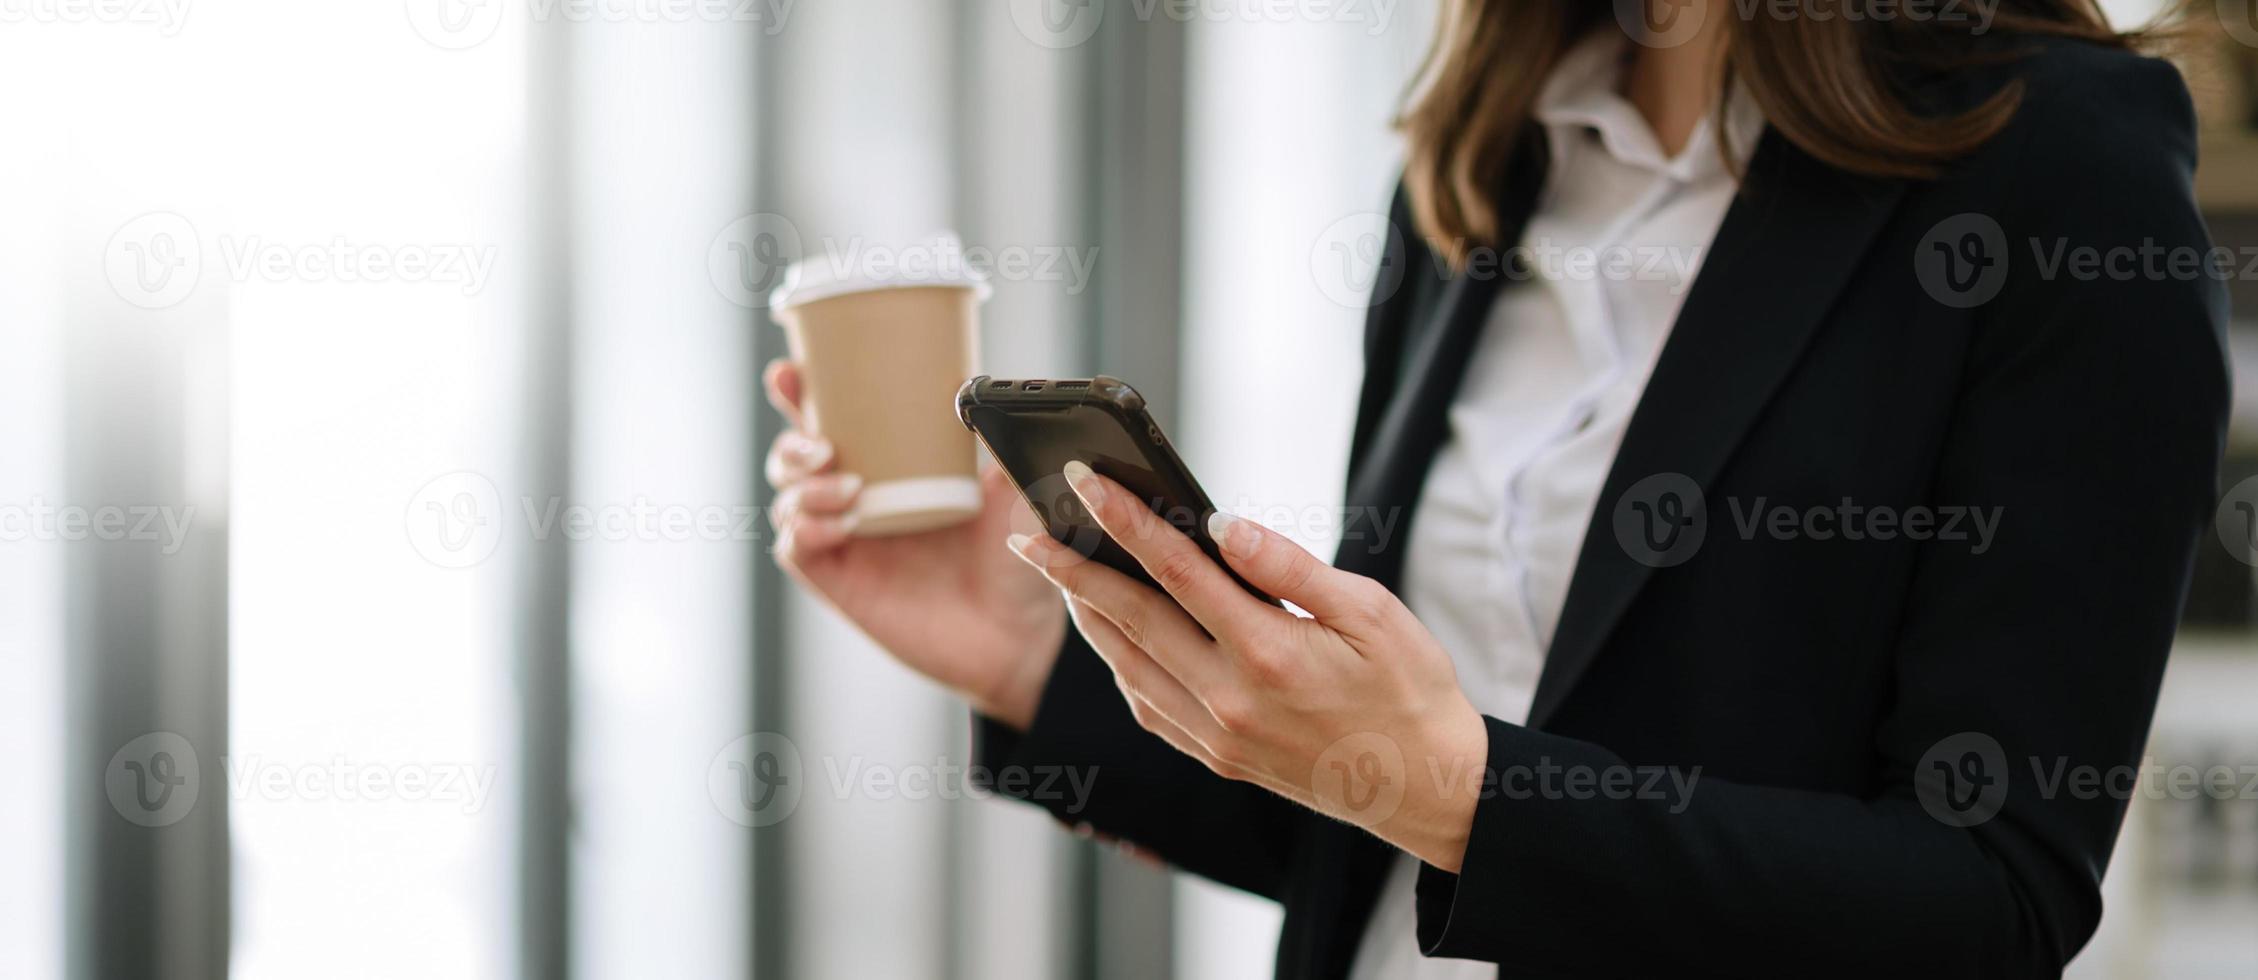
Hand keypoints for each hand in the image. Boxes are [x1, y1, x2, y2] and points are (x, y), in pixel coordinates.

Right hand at [764, 359, 1065, 728]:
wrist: (1015, 631)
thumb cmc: (1008, 558)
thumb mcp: (1005, 490)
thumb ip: (993, 443)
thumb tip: (980, 389)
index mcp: (886, 468)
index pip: (830, 422)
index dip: (799, 395)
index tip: (791, 374)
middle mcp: (855, 501)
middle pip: (792, 459)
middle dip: (792, 442)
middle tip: (823, 444)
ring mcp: (844, 543)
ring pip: (788, 500)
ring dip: (804, 486)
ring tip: (850, 486)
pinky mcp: (840, 583)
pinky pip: (797, 549)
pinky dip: (808, 530)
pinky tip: (844, 524)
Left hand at [1004, 462, 1489, 871]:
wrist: (1426, 787)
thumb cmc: (1409, 686)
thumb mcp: (1371, 612)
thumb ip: (1289, 567)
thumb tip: (1222, 524)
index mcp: (1269, 652)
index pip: (1176, 570)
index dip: (1126, 519)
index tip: (1086, 479)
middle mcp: (1229, 699)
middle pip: (1130, 619)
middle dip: (1072, 567)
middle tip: (1028, 529)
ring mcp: (1216, 736)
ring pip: (1127, 665)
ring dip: (1087, 616)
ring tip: (1058, 571)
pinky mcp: (1216, 758)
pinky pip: (1147, 705)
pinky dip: (1119, 664)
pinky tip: (1112, 634)